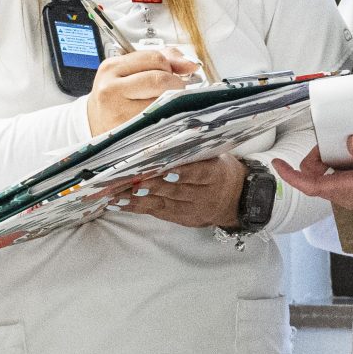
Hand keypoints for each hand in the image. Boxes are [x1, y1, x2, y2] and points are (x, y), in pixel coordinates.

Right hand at [87, 47, 199, 133]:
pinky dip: (167, 116)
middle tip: (172, 91)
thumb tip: (191, 63)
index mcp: (112, 68)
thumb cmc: (118, 96)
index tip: (170, 74)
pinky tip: (161, 116)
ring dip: (172, 101)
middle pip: (160, 79)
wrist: (95, 123)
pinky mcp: (129, 132)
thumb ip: (162, 60)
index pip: (154, 58)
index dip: (169, 66)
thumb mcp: (130, 71)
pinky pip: (160, 120)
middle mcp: (111, 89)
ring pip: (163, 100)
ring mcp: (118, 112)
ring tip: (165, 104)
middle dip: (175, 84)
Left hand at [113, 154, 245, 229]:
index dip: (183, 173)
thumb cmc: (218, 169)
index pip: (199, 173)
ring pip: (163, 204)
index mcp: (216, 175)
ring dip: (138, 199)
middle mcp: (205, 195)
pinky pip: (156, 213)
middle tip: (134, 182)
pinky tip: (118, 203)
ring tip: (117, 194)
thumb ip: (194, 150)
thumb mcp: (216, 156)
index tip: (166, 171)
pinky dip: (136, 207)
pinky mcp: (181, 218)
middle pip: (177, 191)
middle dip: (154, 186)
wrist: (235, 199)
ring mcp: (192, 210)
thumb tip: (165, 135)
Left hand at [273, 138, 352, 235]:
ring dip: (325, 162)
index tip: (278, 164)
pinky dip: (337, 165)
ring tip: (336, 144)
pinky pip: (340, 180)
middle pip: (317, 179)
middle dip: (312, 159)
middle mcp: (349, 197)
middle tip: (324, 140)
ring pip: (328, 179)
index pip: (313, 185)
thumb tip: (349, 142)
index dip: (292, 175)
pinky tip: (351, 153)